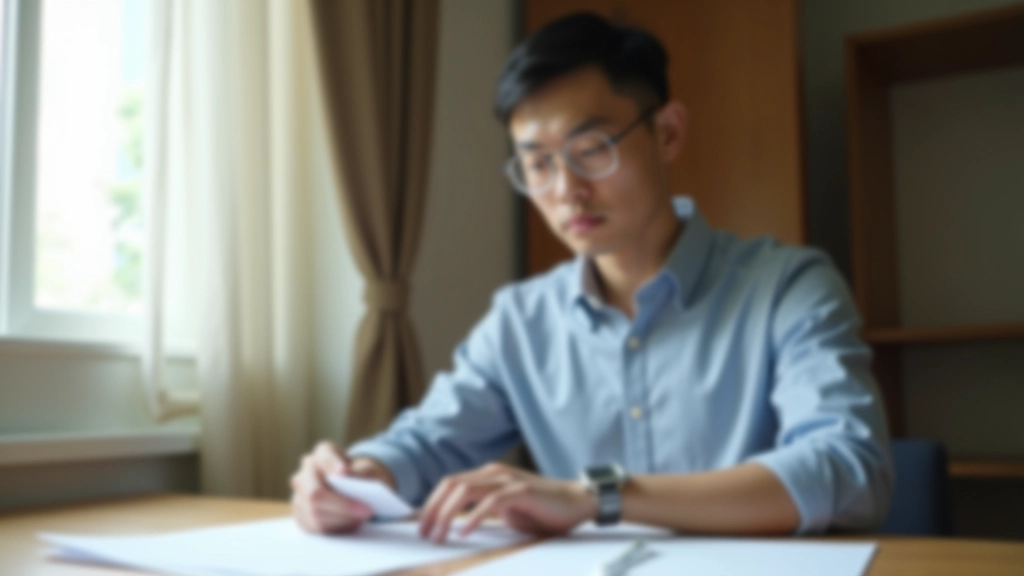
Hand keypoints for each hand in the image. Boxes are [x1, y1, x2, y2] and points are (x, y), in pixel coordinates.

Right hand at [289, 440, 393, 533]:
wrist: (357, 491)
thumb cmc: (362, 479)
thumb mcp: (368, 472)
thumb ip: (358, 473)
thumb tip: (345, 476)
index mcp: (323, 453)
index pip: (324, 456)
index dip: (332, 465)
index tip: (344, 472)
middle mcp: (306, 471)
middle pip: (315, 492)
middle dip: (342, 505)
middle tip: (366, 510)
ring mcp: (300, 494)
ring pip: (315, 513)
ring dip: (342, 519)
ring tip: (362, 517)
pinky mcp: (301, 515)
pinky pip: (314, 527)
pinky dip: (335, 528)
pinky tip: (351, 523)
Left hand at [418, 462, 597, 543]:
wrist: (577, 503)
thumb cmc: (541, 511)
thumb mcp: (505, 511)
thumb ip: (483, 512)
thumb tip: (455, 524)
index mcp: (488, 476)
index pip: (450, 484)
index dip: (431, 504)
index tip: (421, 526)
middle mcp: (494, 472)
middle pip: (451, 485)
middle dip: (432, 509)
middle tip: (424, 534)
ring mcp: (507, 479)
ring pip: (465, 490)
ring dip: (447, 514)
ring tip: (439, 535)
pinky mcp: (521, 490)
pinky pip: (490, 501)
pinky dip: (473, 516)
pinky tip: (464, 531)